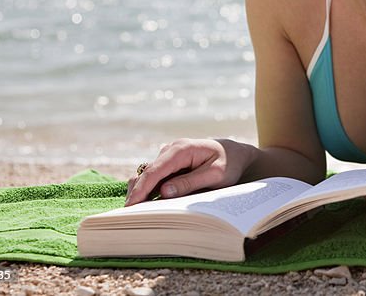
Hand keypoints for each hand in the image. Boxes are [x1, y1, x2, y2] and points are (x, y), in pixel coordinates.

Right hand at [124, 138, 253, 205]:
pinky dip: (149, 190)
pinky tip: (149, 205)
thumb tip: (164, 192)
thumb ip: (190, 182)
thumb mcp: (215, 174)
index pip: (154, 170)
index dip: (140, 189)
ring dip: (141, 192)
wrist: (234, 154)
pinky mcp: (168, 164)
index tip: (130, 206)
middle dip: (136, 193)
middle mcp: (170, 150)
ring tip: (138, 213)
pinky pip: (154, 178)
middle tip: (131, 216)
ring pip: (147, 175)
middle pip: (146, 173)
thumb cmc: (228, 163)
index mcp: (181, 149)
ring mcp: (168, 156)